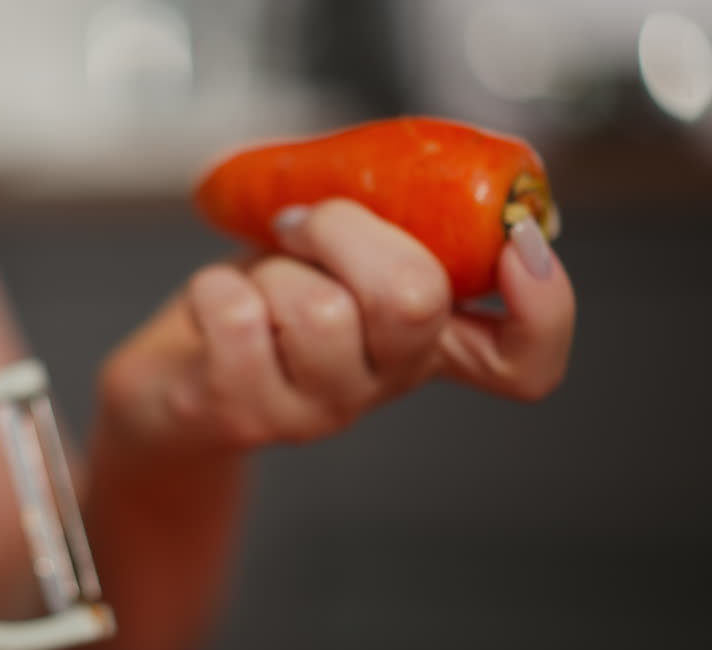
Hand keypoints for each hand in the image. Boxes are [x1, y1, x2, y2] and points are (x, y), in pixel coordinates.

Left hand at [100, 198, 574, 456]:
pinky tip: (214, 309)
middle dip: (348, 231)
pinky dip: (214, 287)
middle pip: (412, 301)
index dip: (545, 308)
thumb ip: (380, 232)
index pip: (526, 362)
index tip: (519, 245)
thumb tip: (419, 174)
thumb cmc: (252, 311)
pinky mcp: (242, 414)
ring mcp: (314, 409)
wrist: (166, 390)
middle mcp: (381, 384)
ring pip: (317, 307)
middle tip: (304, 229)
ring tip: (256, 283)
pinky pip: (237, 316)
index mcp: (420, 344)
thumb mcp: (329, 263)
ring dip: (272, 268)